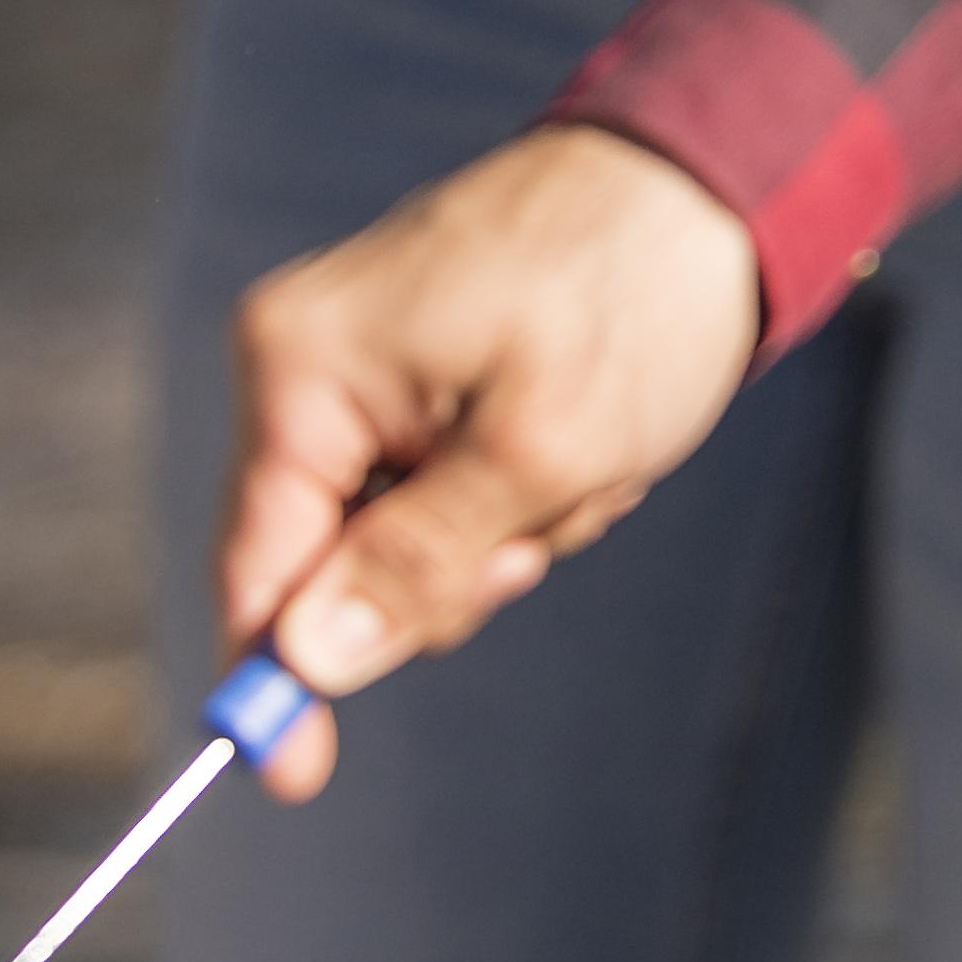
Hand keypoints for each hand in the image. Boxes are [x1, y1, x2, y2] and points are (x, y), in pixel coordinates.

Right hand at [214, 123, 762, 796]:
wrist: (707, 182)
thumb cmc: (632, 293)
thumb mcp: (539, 455)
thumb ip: (416, 565)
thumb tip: (307, 661)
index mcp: (301, 366)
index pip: (253, 563)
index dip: (272, 678)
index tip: (296, 780)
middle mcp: (301, 365)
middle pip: (322, 565)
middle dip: (441, 577)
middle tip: (536, 535)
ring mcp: (352, 374)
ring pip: (391, 543)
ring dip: (495, 538)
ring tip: (574, 464)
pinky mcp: (405, 381)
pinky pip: (430, 498)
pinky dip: (509, 501)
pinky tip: (566, 448)